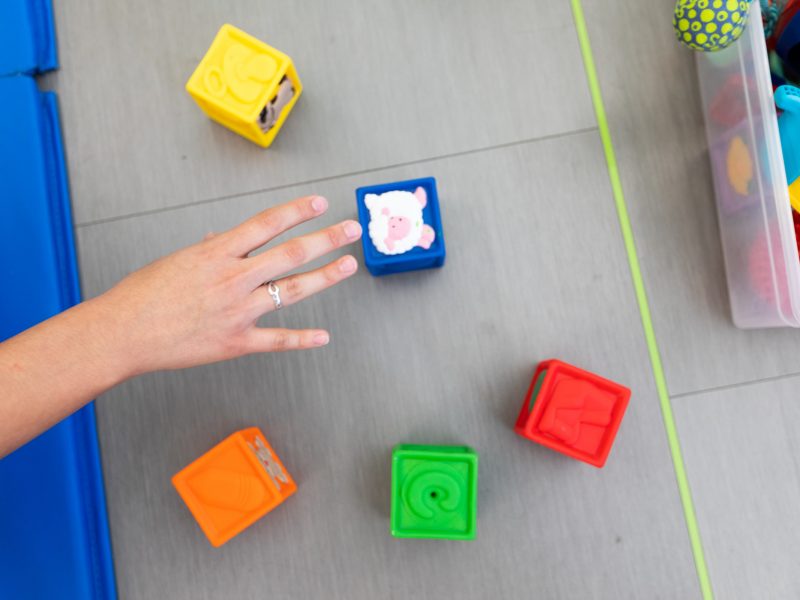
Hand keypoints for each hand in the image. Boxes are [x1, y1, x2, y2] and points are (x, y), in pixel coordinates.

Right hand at [95, 194, 361, 375]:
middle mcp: (233, 278)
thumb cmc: (142, 295)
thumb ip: (208, 251)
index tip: (320, 202)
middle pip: (290, 253)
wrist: (123, 333)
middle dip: (326, 239)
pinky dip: (302, 339)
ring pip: (292, 290)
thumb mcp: (176, 261)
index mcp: (217, 254)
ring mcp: (238, 311)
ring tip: (348, 265)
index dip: (297, 211)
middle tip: (351, 229)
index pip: (267, 223)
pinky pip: (277, 340)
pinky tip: (324, 336)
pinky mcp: (236, 342)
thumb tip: (222, 239)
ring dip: (325, 277)